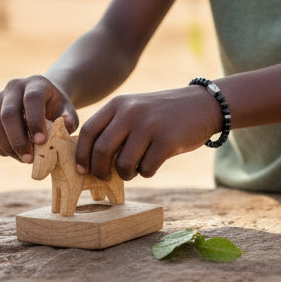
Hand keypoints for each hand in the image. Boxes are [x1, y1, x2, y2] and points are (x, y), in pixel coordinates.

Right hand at [0, 76, 77, 162]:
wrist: (40, 100)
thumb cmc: (56, 109)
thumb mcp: (67, 111)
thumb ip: (68, 120)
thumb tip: (64, 129)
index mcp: (35, 83)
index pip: (31, 98)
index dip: (35, 120)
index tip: (42, 141)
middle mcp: (13, 87)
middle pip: (8, 114)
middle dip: (18, 140)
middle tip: (30, 159)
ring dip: (9, 148)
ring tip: (25, 158)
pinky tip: (14, 154)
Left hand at [74, 87, 221, 180]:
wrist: (199, 105)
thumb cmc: (159, 114)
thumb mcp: (133, 110)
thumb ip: (113, 128)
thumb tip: (91, 160)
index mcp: (117, 104)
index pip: (89, 130)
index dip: (81, 154)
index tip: (81, 170)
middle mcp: (130, 112)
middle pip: (101, 150)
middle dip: (99, 171)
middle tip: (105, 177)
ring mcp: (148, 126)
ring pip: (123, 164)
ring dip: (126, 174)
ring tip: (134, 168)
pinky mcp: (167, 141)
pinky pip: (146, 169)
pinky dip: (146, 172)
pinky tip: (153, 162)